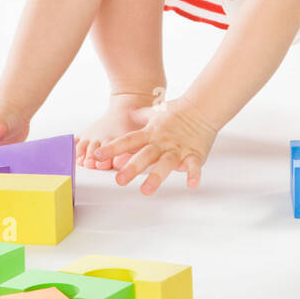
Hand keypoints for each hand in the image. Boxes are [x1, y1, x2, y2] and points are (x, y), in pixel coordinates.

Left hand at [95, 96, 218, 193]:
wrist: (202, 108)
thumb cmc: (178, 112)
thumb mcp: (156, 112)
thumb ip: (141, 115)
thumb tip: (129, 112)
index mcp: (151, 133)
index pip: (129, 140)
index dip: (113, 148)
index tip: (97, 155)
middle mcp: (162, 142)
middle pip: (145, 155)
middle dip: (132, 167)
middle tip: (119, 180)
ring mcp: (178, 149)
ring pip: (166, 164)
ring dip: (156, 177)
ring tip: (146, 190)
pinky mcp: (194, 154)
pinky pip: (194, 165)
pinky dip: (193, 174)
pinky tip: (191, 185)